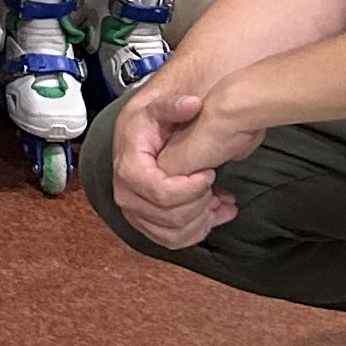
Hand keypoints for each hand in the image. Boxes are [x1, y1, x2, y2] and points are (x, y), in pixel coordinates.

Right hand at [110, 80, 244, 247]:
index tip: (209, 173)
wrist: (138, 136)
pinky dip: (197, 232)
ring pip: (173, 234)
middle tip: (215, 184)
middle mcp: (126, 195)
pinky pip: (172, 241)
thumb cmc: (147, 124)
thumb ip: (173, 105)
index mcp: (128, 168)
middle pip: (170, 217)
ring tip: (219, 200)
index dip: (191, 188)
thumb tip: (192, 103)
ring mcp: (135, 212)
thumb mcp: (157, 106)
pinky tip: (214, 214)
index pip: (162, 193)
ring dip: (202, 220)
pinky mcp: (146, 223)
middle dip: (200, 203)